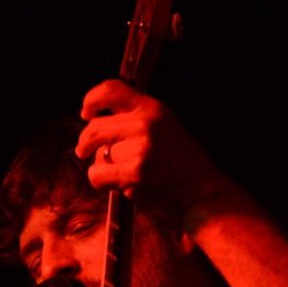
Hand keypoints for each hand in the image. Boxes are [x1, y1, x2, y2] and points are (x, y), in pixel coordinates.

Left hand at [75, 80, 224, 222]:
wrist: (204, 196)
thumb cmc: (185, 168)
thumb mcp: (167, 130)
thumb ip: (138, 122)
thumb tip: (100, 125)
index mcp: (153, 109)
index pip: (111, 90)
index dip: (92, 100)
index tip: (86, 112)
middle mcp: (145, 125)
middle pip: (95, 127)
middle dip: (86, 142)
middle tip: (84, 151)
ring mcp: (140, 149)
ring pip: (98, 155)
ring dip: (103, 168)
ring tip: (126, 176)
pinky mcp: (135, 173)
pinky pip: (98, 175)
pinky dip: (102, 183)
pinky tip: (120, 186)